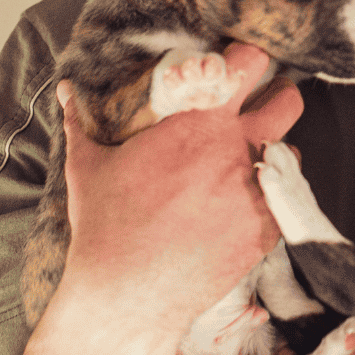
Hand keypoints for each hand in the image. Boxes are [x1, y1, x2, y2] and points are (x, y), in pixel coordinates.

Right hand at [59, 43, 302, 335]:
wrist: (127, 294)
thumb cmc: (105, 225)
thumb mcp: (88, 166)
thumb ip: (81, 121)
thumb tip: (64, 91)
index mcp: (200, 122)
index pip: (249, 62)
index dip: (246, 60)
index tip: (236, 66)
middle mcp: (237, 149)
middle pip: (288, 102)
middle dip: (277, 98)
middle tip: (260, 106)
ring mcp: (256, 189)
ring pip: (289, 149)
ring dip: (272, 150)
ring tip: (246, 161)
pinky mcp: (267, 228)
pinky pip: (285, 195)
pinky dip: (271, 192)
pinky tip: (245, 199)